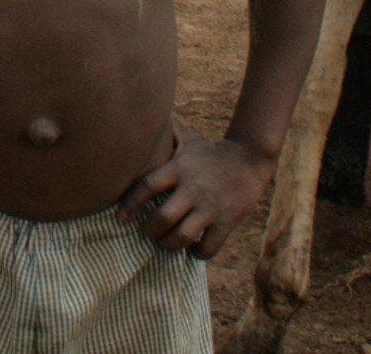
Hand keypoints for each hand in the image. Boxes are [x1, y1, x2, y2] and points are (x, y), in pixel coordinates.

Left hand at [117, 127, 274, 259]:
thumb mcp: (187, 138)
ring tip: (165, 243)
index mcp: (178, 168)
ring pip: (184, 235)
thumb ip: (165, 132)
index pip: (147, 186)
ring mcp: (211, 207)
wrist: (250, 160)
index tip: (120, 217)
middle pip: (163, 217)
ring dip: (169, 244)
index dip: (130, 203)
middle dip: (150, 230)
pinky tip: (192, 250)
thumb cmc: (210, 152)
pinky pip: (209, 247)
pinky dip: (197, 254)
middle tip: (147, 232)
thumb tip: (140, 116)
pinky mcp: (228, 221)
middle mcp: (192, 188)